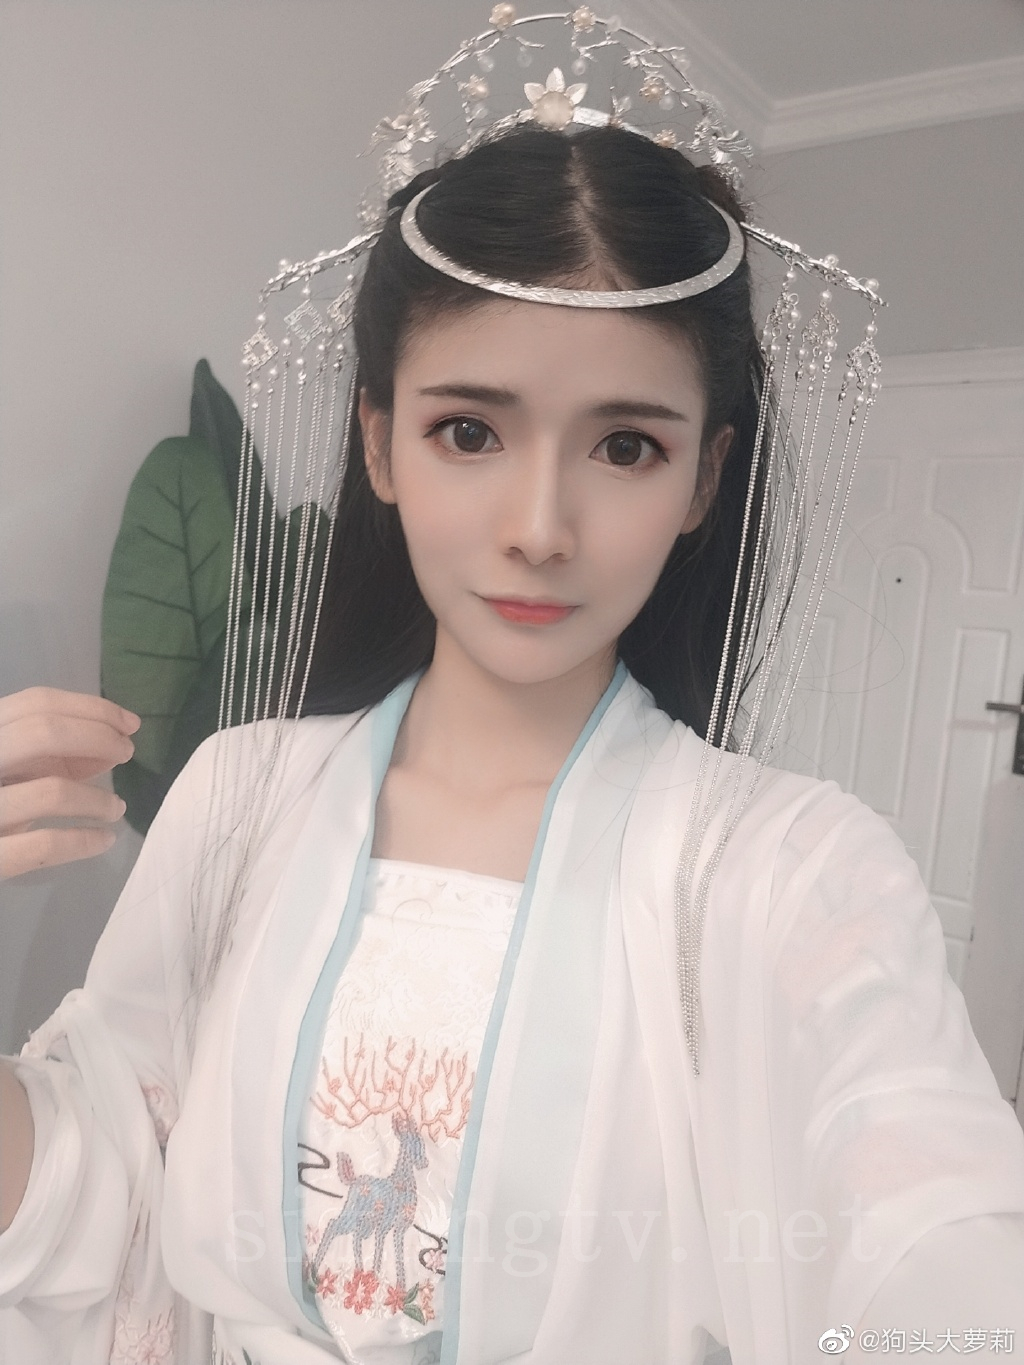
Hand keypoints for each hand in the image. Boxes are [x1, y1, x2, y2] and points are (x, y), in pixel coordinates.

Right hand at [0, 687, 139, 879]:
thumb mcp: (12, 768)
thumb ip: (52, 754)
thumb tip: (112, 745)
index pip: (35, 703)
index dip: (91, 709)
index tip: (129, 724)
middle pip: (43, 732)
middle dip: (98, 737)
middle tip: (126, 753)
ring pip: (51, 791)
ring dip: (98, 799)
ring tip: (116, 808)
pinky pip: (45, 844)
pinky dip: (84, 841)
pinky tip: (104, 839)